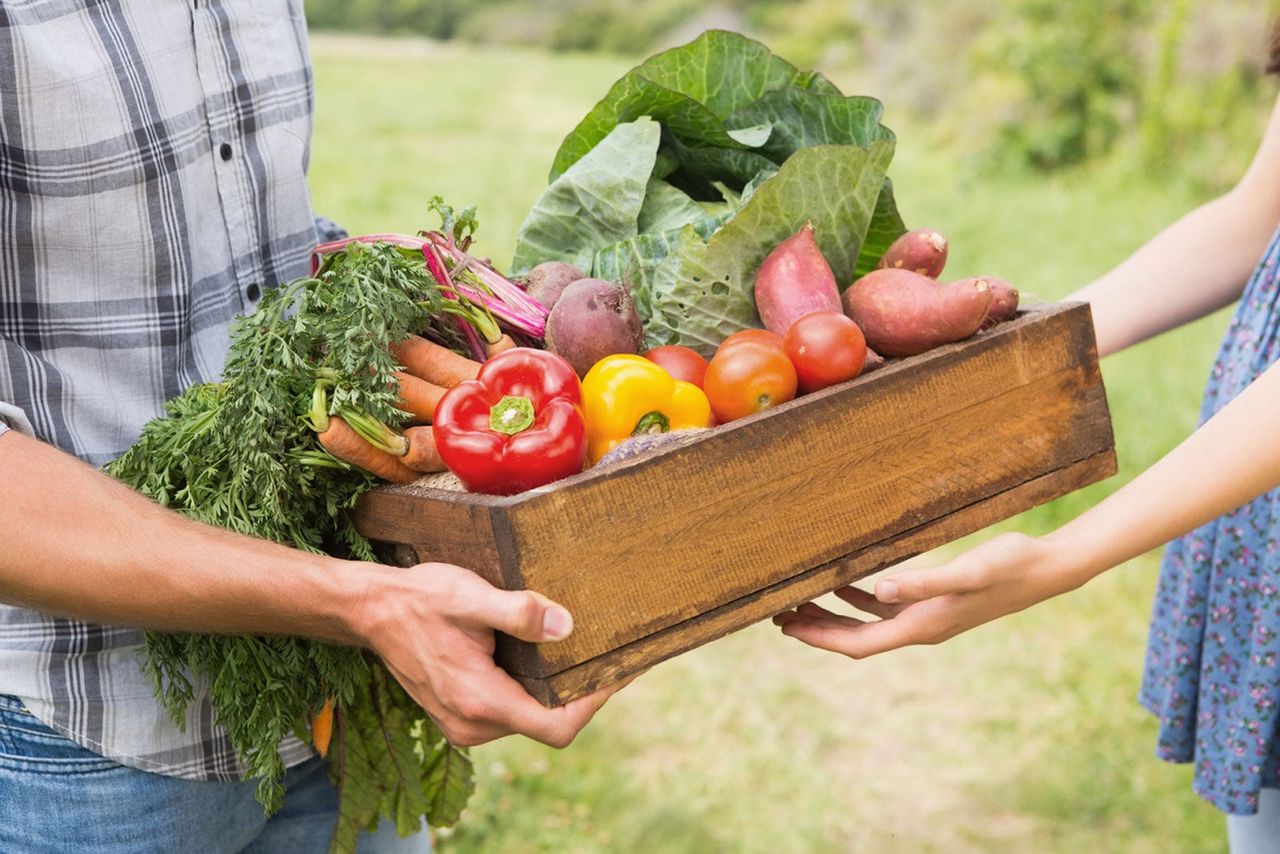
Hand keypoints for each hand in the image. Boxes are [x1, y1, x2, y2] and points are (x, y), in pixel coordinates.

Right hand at [353, 562, 626, 747]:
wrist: (372, 610)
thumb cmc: (420, 599)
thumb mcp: (470, 596)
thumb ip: (519, 612)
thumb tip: (565, 626)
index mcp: (480, 701)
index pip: (556, 728)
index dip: (593, 704)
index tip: (618, 671)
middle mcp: (473, 725)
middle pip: (548, 725)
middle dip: (581, 694)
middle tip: (610, 656)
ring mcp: (464, 724)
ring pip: (530, 719)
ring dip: (556, 693)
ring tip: (580, 652)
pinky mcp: (460, 715)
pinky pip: (510, 713)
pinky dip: (532, 691)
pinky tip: (542, 659)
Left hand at [773, 532, 1085, 658]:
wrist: (1045, 570)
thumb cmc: (1008, 567)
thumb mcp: (966, 572)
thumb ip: (923, 581)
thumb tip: (878, 591)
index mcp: (921, 627)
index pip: (858, 643)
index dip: (820, 638)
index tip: (785, 626)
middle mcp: (920, 628)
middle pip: (856, 638)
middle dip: (816, 629)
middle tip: (777, 613)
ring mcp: (927, 617)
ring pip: (868, 623)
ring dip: (833, 615)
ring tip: (799, 601)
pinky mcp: (935, 602)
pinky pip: (886, 607)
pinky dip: (859, 598)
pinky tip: (844, 583)